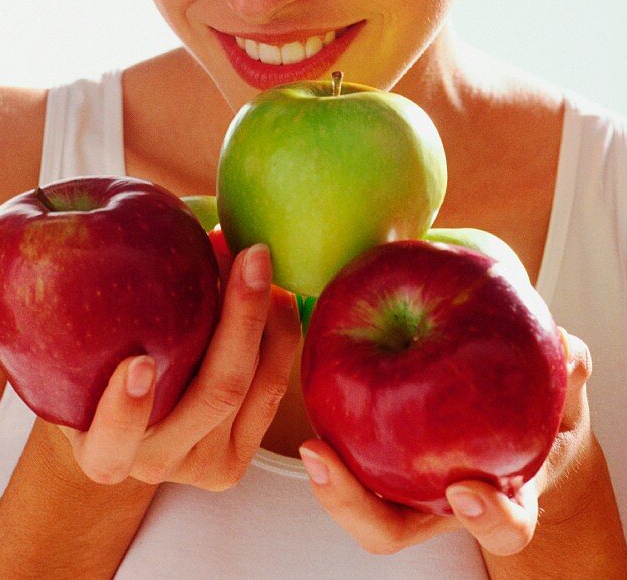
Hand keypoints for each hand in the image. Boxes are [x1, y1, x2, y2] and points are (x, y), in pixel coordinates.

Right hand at [0, 245, 300, 489]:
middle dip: (234, 320)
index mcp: (97, 447)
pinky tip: (275, 287)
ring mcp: (207, 460)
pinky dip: (280, 334)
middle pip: (209, 397)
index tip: (137, 361)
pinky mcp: (246, 444)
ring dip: (264, 317)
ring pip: (252, 389)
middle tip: (241, 250)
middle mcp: (155, 461)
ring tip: (258, 255)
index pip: (109, 446)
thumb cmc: (81, 365)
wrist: (123, 407)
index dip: (124, 410)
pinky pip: (275, 388)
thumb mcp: (37, 346)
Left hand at [298, 327, 591, 557]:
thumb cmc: (539, 410)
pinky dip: (329, 415)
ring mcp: (405, 484)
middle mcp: (442, 501)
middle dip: (354, 506)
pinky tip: (314, 370)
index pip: (501, 526)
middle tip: (324, 462)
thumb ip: (568, 375)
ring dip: (330, 484)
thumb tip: (569, 352)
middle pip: (390, 529)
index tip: (467, 492)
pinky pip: (344, 444)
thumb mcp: (563, 394)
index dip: (487, 516)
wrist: (519, 415)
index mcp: (501, 496)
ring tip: (310, 447)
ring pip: (358, 504)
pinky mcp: (375, 448)